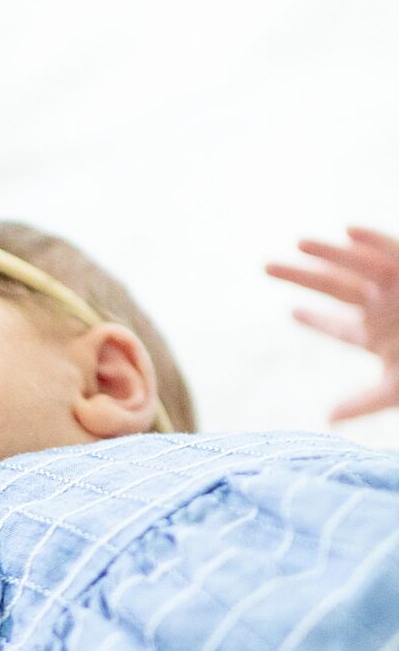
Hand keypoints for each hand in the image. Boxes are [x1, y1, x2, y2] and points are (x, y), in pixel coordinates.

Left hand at [267, 228, 398, 422]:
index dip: (315, 319)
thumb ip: (365, 402)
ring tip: (297, 243)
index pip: (339, 326)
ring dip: (329, 253)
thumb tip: (327, 419)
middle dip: (301, 277)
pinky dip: (372, 241)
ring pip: (358, 265)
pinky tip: (347, 231)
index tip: (291, 311)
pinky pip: (393, 251)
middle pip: (335, 288)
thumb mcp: (397, 389)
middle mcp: (386, 307)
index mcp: (380, 335)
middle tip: (265, 266)